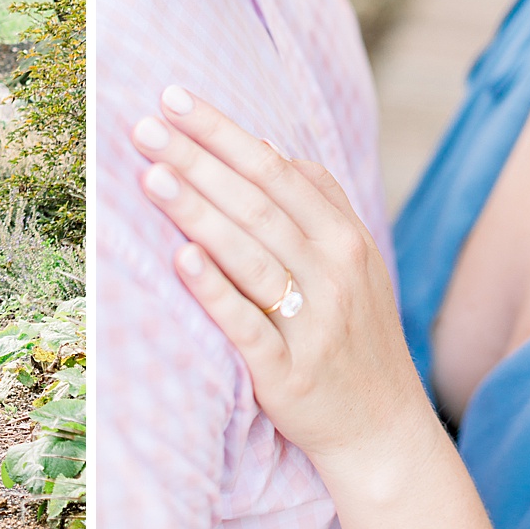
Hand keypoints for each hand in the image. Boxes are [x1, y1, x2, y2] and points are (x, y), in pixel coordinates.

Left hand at [131, 86, 428, 470]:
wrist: (384, 431)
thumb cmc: (354, 334)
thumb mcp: (353, 261)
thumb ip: (318, 204)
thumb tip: (264, 147)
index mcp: (345, 237)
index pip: (276, 170)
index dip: (223, 132)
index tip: (174, 98)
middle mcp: (333, 272)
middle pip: (257, 203)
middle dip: (199, 160)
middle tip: (145, 126)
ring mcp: (313, 323)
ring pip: (250, 255)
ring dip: (198, 213)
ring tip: (150, 176)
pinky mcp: (291, 373)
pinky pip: (248, 326)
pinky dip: (215, 292)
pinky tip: (180, 259)